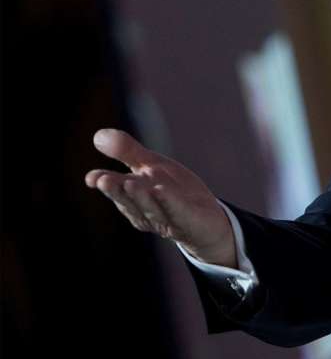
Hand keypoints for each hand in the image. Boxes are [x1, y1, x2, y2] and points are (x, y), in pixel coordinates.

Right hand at [85, 128, 236, 267]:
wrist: (209, 220)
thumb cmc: (175, 192)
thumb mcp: (153, 166)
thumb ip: (128, 152)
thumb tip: (97, 136)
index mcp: (134, 197)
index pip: (117, 190)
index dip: (105, 184)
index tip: (93, 178)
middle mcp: (146, 210)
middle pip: (130, 201)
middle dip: (117, 191)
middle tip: (103, 180)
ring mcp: (167, 219)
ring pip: (150, 208)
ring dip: (140, 197)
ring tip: (130, 183)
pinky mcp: (189, 223)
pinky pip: (177, 212)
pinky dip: (168, 202)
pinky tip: (161, 190)